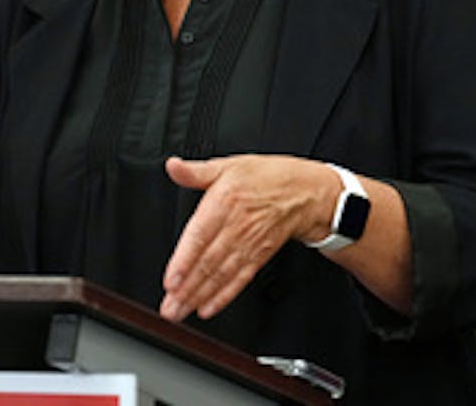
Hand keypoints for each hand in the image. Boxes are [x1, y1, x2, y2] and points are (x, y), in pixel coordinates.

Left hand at [159, 154, 337, 321]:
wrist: (306, 192)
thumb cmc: (268, 177)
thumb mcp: (230, 165)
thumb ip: (197, 171)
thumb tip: (173, 167)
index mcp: (225, 201)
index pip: (200, 236)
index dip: (185, 261)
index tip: (171, 280)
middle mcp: (237, 226)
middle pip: (209, 261)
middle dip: (187, 288)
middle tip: (169, 307)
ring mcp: (250, 244)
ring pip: (222, 274)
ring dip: (200, 295)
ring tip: (182, 311)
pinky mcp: (260, 256)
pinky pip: (241, 278)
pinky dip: (225, 295)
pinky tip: (210, 307)